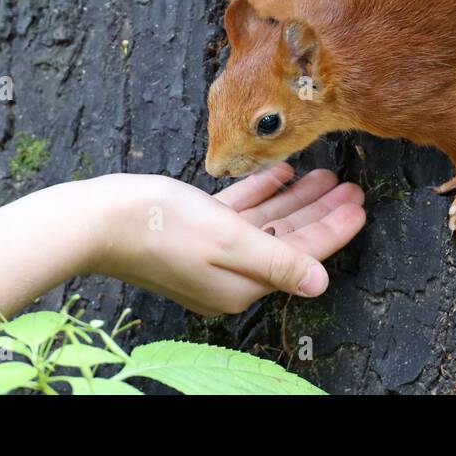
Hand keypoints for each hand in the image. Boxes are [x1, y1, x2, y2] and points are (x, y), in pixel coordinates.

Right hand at [88, 165, 364, 316]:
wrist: (94, 220)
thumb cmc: (158, 227)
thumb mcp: (227, 240)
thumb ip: (277, 261)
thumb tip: (320, 284)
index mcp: (241, 284)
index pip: (302, 256)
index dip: (334, 230)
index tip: (361, 207)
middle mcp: (229, 274)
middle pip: (288, 239)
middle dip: (321, 212)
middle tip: (352, 187)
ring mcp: (211, 254)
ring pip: (266, 222)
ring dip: (295, 198)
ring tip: (325, 173)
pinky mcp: (194, 233)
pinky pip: (238, 213)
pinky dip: (260, 192)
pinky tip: (280, 171)